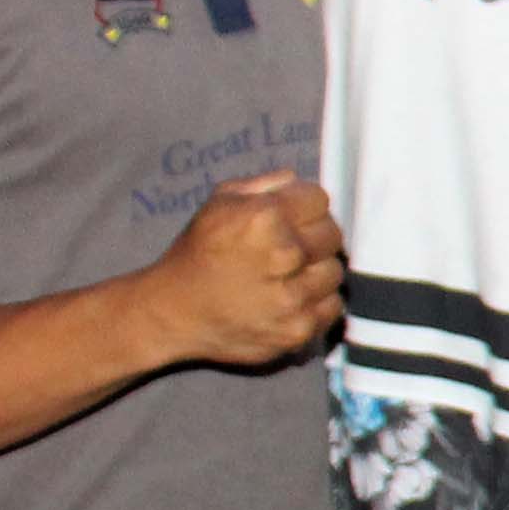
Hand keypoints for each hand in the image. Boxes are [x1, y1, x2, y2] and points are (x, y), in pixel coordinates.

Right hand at [144, 171, 343, 364]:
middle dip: (314, 236)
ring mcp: (293, 297)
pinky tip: (288, 298)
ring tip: (286, 275)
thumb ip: (263, 185)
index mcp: (264, 218)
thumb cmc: (197, 253)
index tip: (292, 217)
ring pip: (334, 271)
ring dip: (316, 271)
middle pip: (332, 234)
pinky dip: (316, 302)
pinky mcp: (298, 329)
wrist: (174, 312)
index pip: (319, 199)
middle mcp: (283, 256)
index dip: (305, 206)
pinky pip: (332, 306)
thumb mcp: (219, 203)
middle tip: (289, 247)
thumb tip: (297, 180)